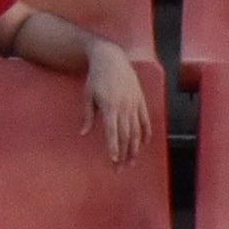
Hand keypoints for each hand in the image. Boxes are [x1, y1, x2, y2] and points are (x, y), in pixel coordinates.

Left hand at [82, 45, 152, 164]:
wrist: (112, 59)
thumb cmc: (96, 78)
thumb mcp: (87, 95)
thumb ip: (87, 115)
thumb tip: (84, 133)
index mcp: (109, 106)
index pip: (112, 131)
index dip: (113, 147)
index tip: (113, 160)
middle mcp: (124, 107)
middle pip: (125, 135)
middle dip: (123, 154)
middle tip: (120, 169)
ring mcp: (135, 104)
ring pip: (137, 131)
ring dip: (134, 148)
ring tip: (131, 162)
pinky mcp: (141, 101)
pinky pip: (145, 121)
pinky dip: (145, 134)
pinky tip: (142, 145)